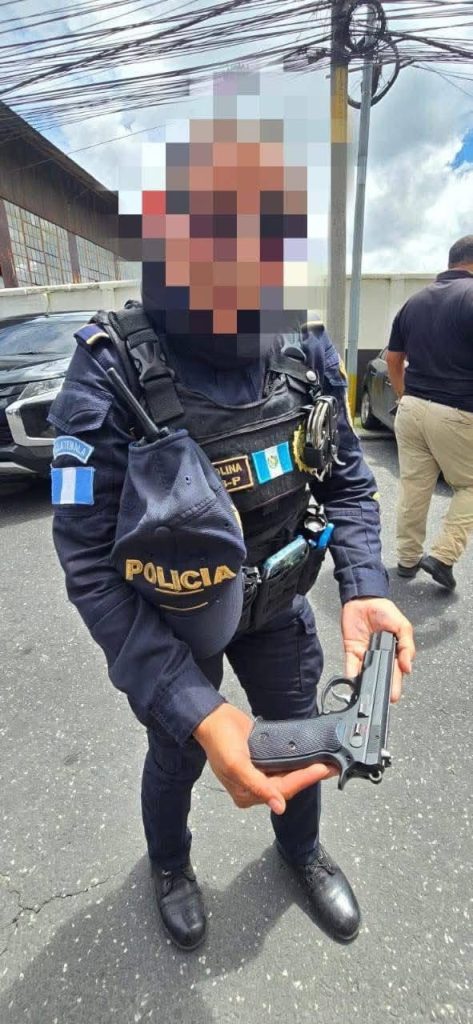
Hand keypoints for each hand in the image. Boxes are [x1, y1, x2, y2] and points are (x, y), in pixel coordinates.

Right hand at [193, 703, 336, 813]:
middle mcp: (254, 788)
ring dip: (306, 768)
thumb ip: (258, 786)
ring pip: (288, 775)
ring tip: (326, 761)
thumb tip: (279, 807)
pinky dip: (297, 760)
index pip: (282, 791)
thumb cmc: (219, 741)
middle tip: (331, 765)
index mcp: (246, 794)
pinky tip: (310, 755)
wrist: (212, 717)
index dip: (303, 780)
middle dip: (309, 776)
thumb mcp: (235, 765)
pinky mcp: (263, 760)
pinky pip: (283, 764)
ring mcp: (259, 773)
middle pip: (288, 785)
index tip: (321, 769)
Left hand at [341, 597, 414, 701]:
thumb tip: (408, 666)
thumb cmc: (384, 610)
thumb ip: (407, 645)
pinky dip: (350, 673)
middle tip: (383, 700)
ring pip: (365, 673)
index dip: (395, 684)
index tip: (394, 695)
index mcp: (394, 652)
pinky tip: (352, 681)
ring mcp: (365, 654)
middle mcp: (379, 656)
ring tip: (367, 694)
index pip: (396, 672)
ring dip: (365, 683)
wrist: (363, 598)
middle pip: (380, 676)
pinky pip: (350, 664)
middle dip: (381, 688)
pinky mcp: (351, 650)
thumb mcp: (402, 626)